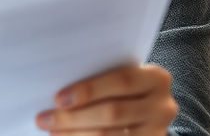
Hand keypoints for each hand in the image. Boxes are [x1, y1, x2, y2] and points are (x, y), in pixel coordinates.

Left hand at [35, 63, 177, 134]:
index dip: (89, 90)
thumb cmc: (122, 90)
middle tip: (45, 119)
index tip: (58, 98)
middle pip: (114, 113)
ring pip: (111, 135)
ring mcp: (158, 130)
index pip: (121, 81)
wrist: (147, 112)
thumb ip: (99, 78)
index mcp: (156, 78)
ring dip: (76, 135)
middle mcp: (164, 106)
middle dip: (74, 117)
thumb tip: (57, 94)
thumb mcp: (118, 78)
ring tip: (52, 131)